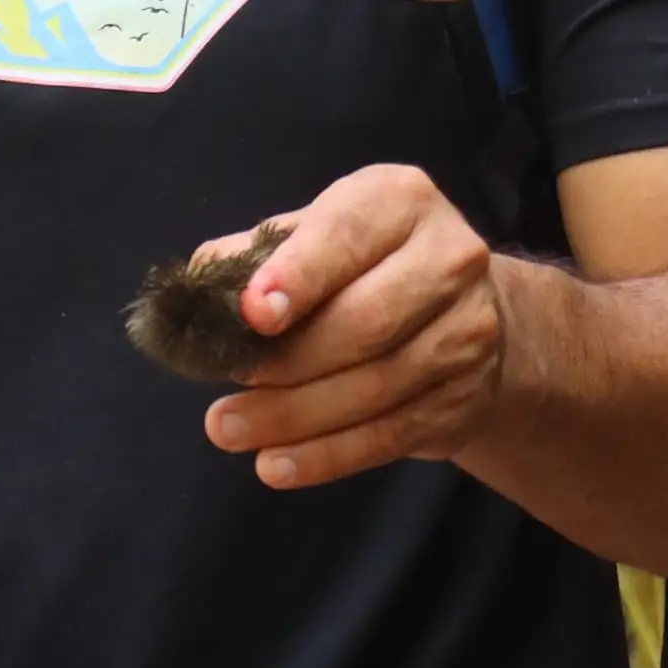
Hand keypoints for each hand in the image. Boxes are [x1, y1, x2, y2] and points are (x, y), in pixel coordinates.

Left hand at [199, 164, 504, 488]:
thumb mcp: (314, 235)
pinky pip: (390, 434)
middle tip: (228, 383)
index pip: (345, 236)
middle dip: (289, 361)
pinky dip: (327, 456)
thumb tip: (199, 285)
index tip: (252, 314)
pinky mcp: (464, 396)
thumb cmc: (363, 263)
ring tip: (229, 429)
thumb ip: (257, 255)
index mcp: (400, 202)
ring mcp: (468, 332)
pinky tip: (276, 465)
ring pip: (376, 386)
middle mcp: (449, 259)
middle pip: (366, 321)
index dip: (298, 275)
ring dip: (294, 416)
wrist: (464, 308)